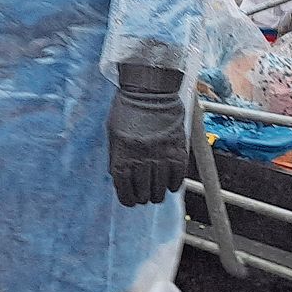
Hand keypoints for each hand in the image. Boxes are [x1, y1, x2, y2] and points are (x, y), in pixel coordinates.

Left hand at [107, 63, 188, 206]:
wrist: (150, 90)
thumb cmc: (127, 110)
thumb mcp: (113, 134)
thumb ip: (116, 157)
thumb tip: (120, 179)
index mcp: (122, 156)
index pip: (124, 190)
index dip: (127, 199)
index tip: (131, 201)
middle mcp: (141, 159)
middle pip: (143, 192)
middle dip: (143, 197)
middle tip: (145, 196)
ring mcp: (160, 155)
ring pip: (160, 188)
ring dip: (158, 194)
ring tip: (157, 193)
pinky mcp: (177, 150)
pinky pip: (177, 176)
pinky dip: (174, 184)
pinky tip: (171, 184)